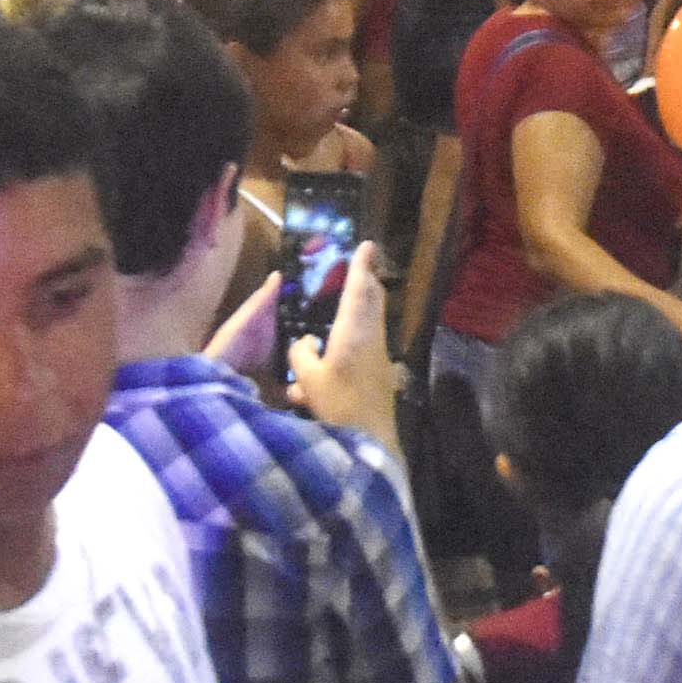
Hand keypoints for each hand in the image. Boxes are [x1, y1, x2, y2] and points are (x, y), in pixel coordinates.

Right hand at [283, 247, 399, 440]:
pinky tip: (335, 352)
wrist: (371, 438)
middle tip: (361, 266)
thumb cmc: (339, 404)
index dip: (361, 266)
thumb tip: (304, 342)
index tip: (367, 245)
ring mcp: (379, 355)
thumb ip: (302, 354)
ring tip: (348, 300)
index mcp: (354, 332)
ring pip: (370, 321)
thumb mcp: (309, 379)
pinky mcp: (379, 371)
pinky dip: (353, 337)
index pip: (358, 290)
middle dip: (365, 282)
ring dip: (360, 308)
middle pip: (371, 301)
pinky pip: (366, 343)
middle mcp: (371, 338)